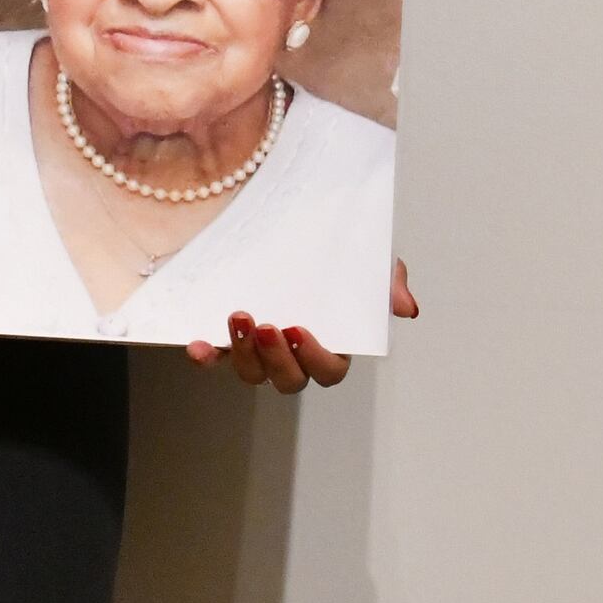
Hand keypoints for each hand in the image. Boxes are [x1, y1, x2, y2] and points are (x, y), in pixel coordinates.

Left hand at [188, 258, 417, 392]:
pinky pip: (215, 357)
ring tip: (238, 318)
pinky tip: (197, 345)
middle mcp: (292, 352)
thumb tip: (406, 308)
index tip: (299, 330)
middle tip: (268, 326)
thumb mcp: (367, 258)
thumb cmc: (333, 251)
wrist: (285, 221)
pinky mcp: (226, 334)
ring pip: (252, 373)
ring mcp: (257, 346)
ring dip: (244, 354)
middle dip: (277, 360)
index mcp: (328, 342)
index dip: (315, 359)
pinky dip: (206, 357)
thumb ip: (388, 281)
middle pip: (288, 381)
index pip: (329, 371)